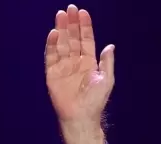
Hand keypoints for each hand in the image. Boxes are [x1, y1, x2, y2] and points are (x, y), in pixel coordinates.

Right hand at [45, 5, 114, 143]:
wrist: (81, 117)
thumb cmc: (95, 101)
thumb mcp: (106, 79)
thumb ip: (107, 62)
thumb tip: (110, 45)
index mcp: (89, 62)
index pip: (86, 40)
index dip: (85, 27)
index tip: (83, 13)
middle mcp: (75, 62)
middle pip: (73, 38)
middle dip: (72, 24)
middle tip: (70, 9)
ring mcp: (63, 66)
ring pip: (61, 44)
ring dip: (61, 30)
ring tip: (61, 15)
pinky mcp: (52, 73)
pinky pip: (51, 56)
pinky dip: (52, 44)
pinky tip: (55, 33)